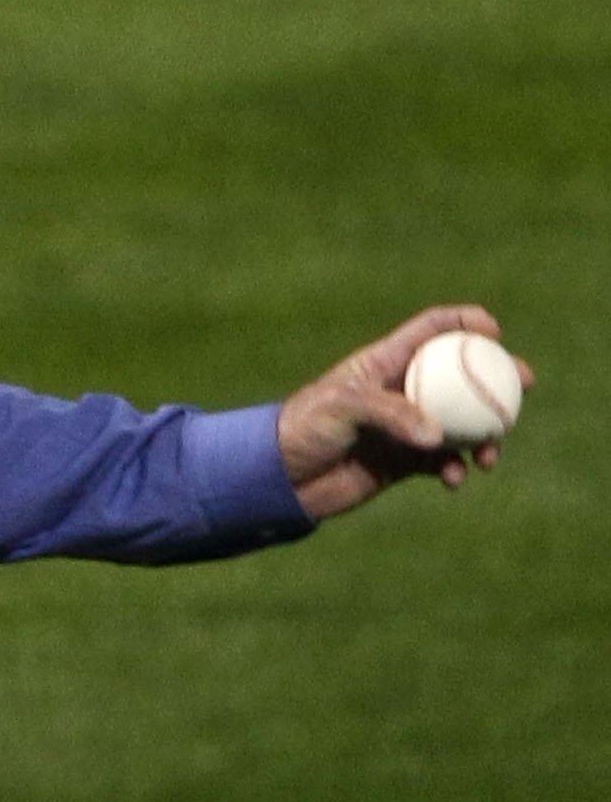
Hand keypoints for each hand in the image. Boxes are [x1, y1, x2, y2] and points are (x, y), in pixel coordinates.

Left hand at [276, 305, 532, 522]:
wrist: (280, 478)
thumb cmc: (303, 428)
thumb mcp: (345, 408)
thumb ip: (393, 414)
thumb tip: (439, 437)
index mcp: (386, 361)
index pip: (433, 329)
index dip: (466, 322)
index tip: (495, 332)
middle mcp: (401, 390)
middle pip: (461, 375)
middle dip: (496, 379)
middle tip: (522, 387)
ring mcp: (406, 426)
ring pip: (461, 423)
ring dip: (483, 435)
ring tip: (490, 455)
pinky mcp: (403, 461)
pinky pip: (443, 460)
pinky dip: (455, 468)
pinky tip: (455, 479)